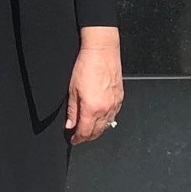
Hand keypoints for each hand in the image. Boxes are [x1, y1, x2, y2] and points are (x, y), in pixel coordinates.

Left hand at [66, 26, 122, 143]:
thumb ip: (72, 110)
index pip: (85, 132)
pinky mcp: (120, 98)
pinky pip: (114, 116)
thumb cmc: (87, 66)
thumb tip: (70, 124)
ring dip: (97, 131)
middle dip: (87, 137)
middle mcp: (106, 108)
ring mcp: (115, 104)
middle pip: (97, 132)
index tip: (73, 140)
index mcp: (92, 108)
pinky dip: (106, 121)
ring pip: (107, 125)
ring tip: (89, 130)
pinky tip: (101, 119)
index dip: (78, 139)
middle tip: (79, 137)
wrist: (102, 51)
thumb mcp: (72, 90)